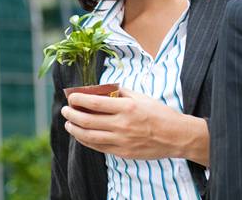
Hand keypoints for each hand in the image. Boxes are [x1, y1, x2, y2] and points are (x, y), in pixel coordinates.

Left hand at [61, 88, 208, 164]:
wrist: (176, 136)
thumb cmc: (160, 114)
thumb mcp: (142, 97)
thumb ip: (122, 92)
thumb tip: (103, 89)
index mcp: (127, 107)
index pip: (94, 103)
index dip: (78, 100)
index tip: (71, 97)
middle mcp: (122, 124)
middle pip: (87, 120)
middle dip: (72, 114)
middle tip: (65, 110)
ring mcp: (121, 141)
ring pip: (89, 136)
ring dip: (75, 129)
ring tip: (69, 123)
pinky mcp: (123, 152)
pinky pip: (99, 147)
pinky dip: (86, 141)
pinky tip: (81, 135)